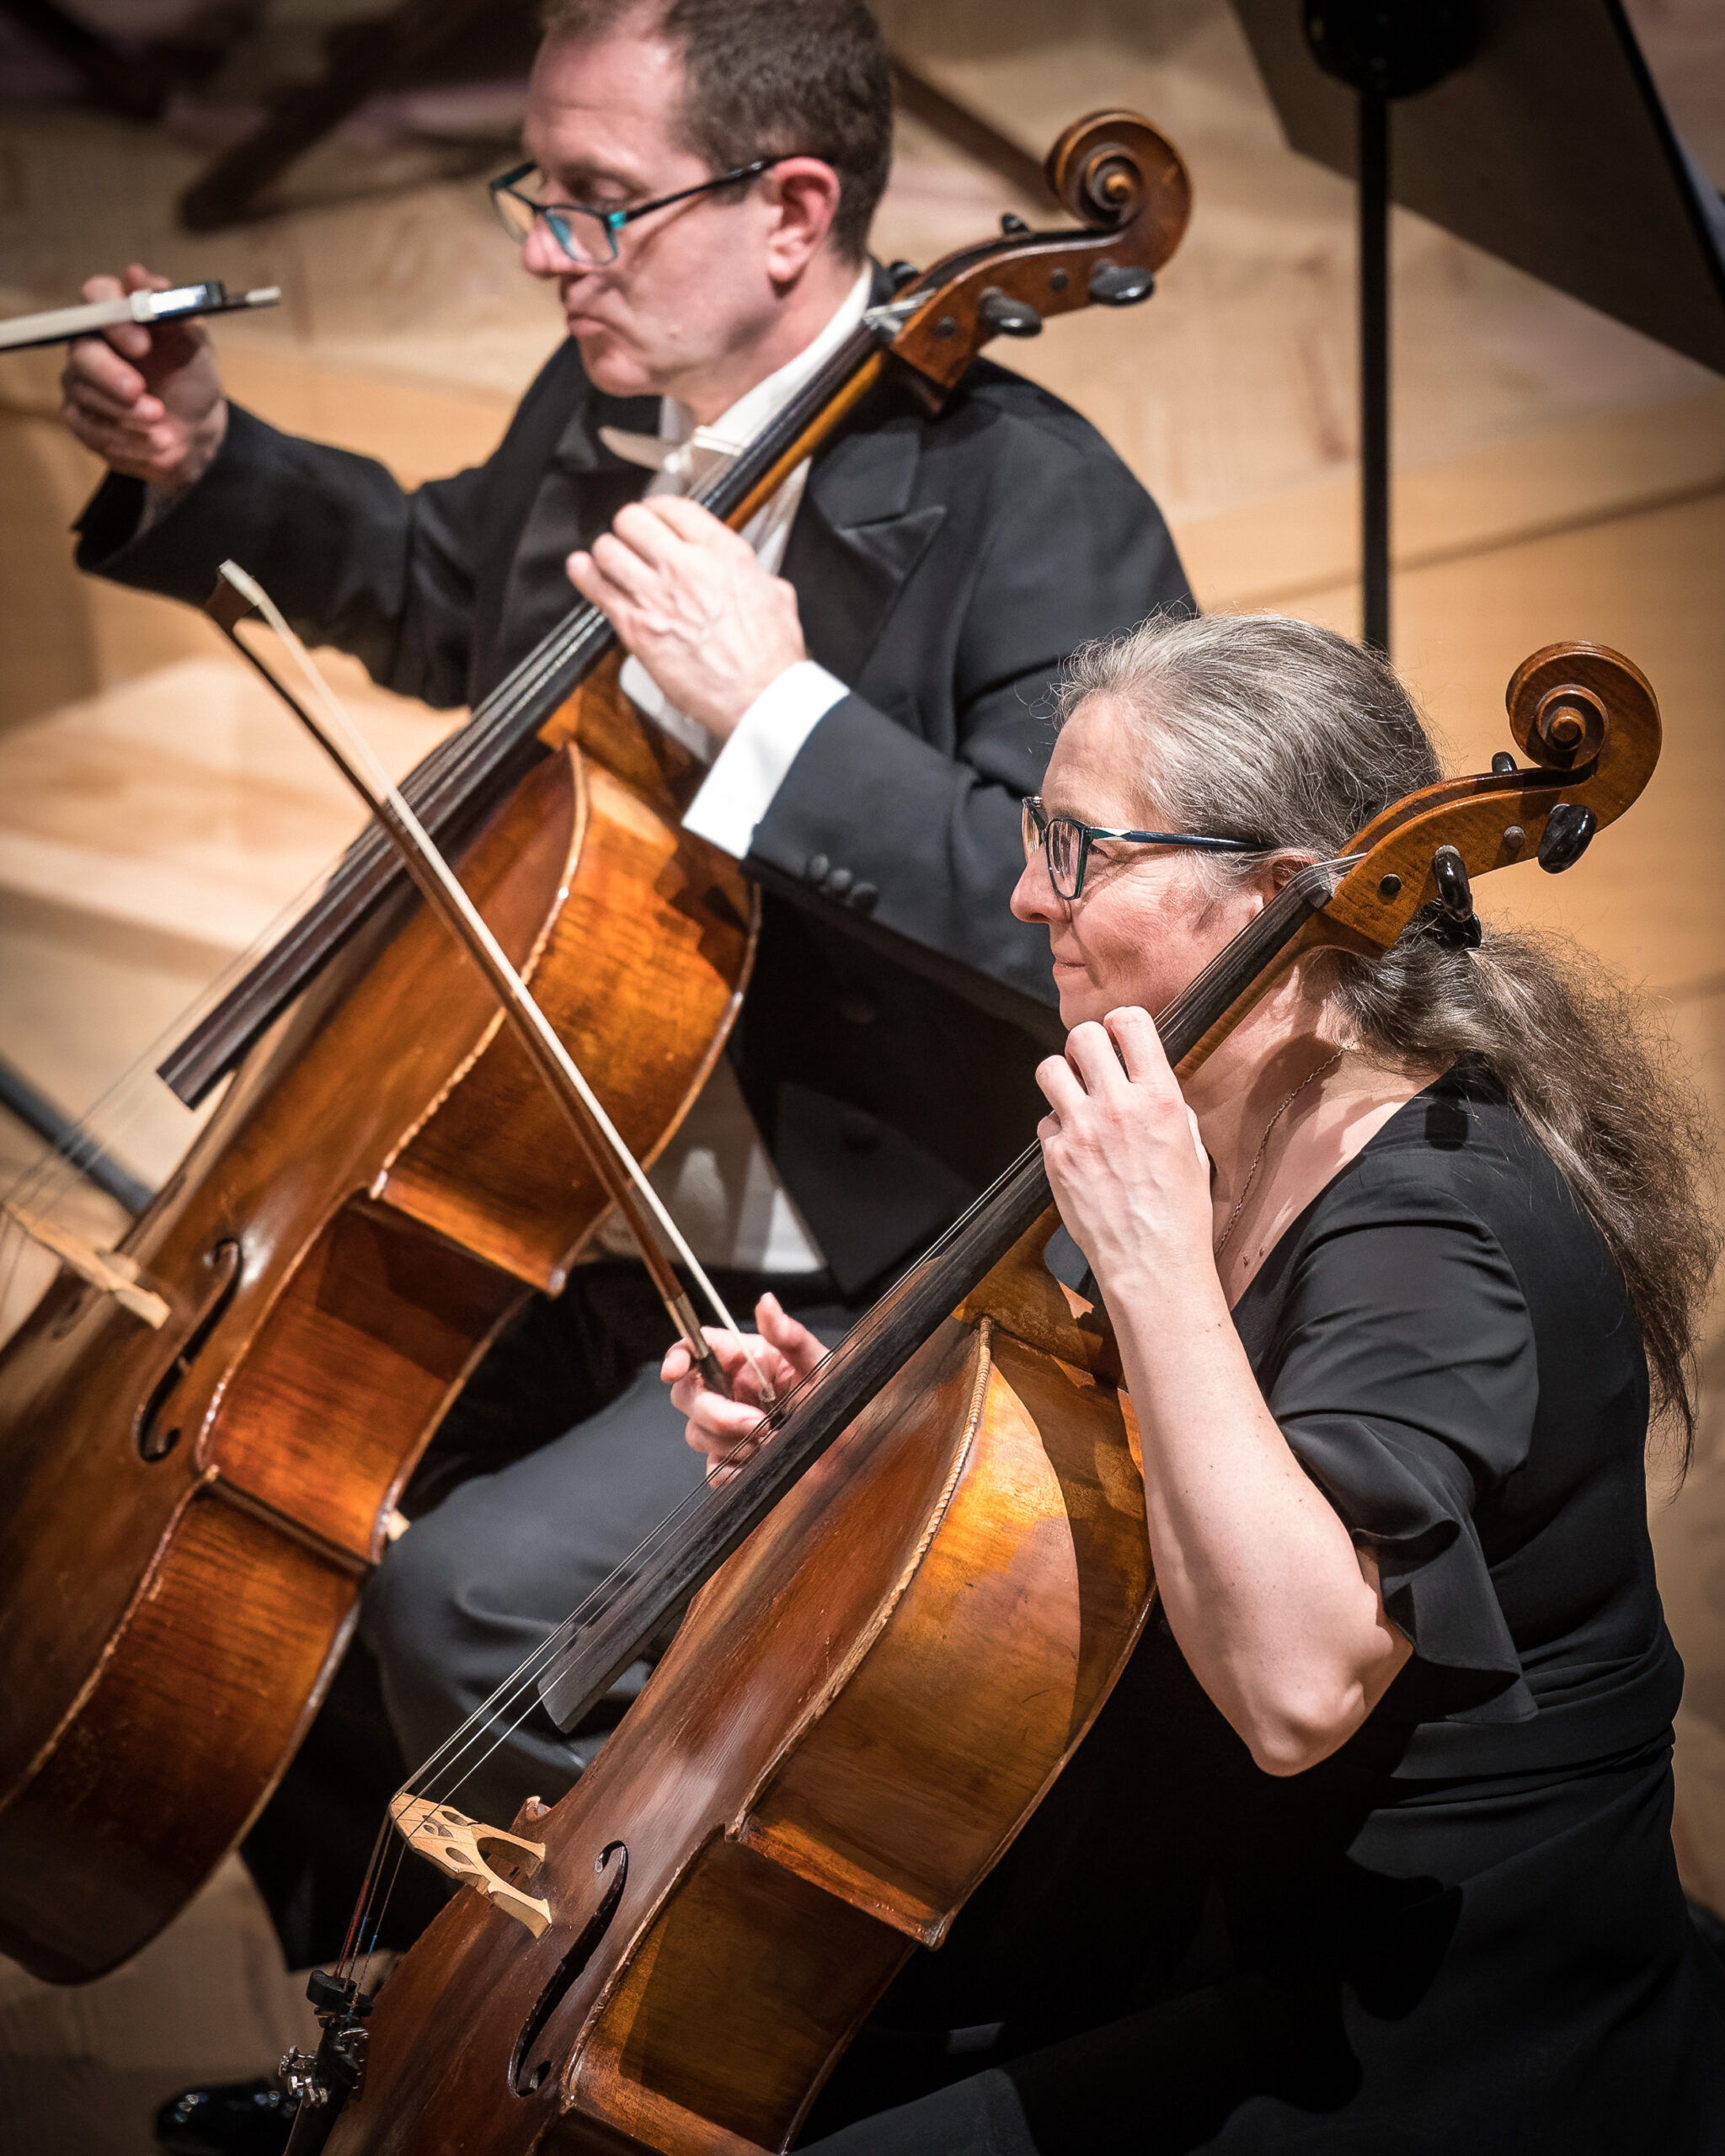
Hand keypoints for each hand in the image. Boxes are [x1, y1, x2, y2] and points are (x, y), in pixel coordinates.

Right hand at [59, 264, 227, 493]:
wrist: (195, 428)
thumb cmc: (191, 376)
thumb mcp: (193, 342)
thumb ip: (170, 309)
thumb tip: (138, 276)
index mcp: (116, 314)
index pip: (97, 296)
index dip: (114, 319)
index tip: (142, 344)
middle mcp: (90, 343)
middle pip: (82, 352)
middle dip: (111, 375)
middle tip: (139, 391)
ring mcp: (81, 381)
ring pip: (86, 394)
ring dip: (128, 415)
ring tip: (163, 429)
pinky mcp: (81, 418)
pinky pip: (91, 429)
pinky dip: (126, 440)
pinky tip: (153, 444)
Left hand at [567, 495, 806, 740]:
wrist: (761, 696)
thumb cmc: (771, 657)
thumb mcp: (776, 596)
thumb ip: (751, 574)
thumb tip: (743, 574)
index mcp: (723, 553)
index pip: (673, 507)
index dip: (657, 509)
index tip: (654, 518)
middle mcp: (686, 566)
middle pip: (633, 520)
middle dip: (629, 528)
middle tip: (631, 540)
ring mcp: (657, 595)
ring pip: (609, 549)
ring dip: (608, 553)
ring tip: (610, 560)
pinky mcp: (637, 627)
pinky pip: (598, 588)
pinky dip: (585, 575)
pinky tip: (582, 570)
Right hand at [662, 1293, 827, 1479]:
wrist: (854, 1452)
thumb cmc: (841, 1403)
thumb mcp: (821, 1365)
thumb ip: (791, 1336)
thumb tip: (767, 1303)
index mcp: (746, 1360)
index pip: (697, 1348)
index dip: (679, 1356)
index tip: (676, 1370)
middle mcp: (732, 1391)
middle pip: (688, 1394)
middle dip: (714, 1412)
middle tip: (755, 1424)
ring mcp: (730, 1429)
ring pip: (697, 1433)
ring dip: (729, 1442)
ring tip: (769, 1442)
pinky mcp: (735, 1462)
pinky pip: (714, 1470)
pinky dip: (732, 1470)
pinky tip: (759, 1464)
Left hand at [1035, 1007, 1215, 1300]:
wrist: (1152, 1263)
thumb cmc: (1180, 1212)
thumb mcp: (1192, 1146)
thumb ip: (1167, 1105)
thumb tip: (1146, 1083)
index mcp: (1160, 1098)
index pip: (1130, 1023)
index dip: (1120, 1024)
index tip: (1118, 1035)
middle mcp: (1118, 1106)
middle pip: (1082, 1036)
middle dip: (1086, 1045)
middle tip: (1092, 1063)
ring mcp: (1081, 1130)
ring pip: (1049, 1069)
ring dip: (1061, 1077)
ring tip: (1074, 1096)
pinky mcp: (1055, 1158)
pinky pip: (1044, 1122)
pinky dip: (1056, 1129)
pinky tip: (1074, 1147)